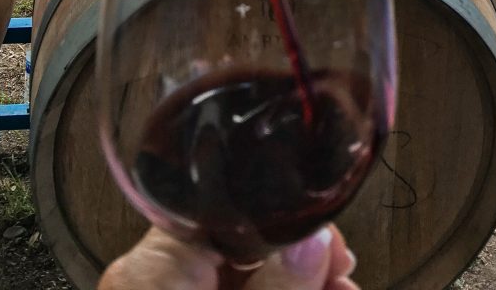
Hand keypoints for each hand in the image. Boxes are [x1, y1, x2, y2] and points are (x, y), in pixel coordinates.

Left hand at [98, 226, 358, 289]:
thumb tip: (315, 238)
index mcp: (155, 269)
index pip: (226, 213)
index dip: (284, 226)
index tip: (332, 248)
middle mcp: (149, 282)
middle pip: (236, 249)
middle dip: (296, 264)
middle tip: (346, 281)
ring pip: (235, 282)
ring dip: (289, 289)